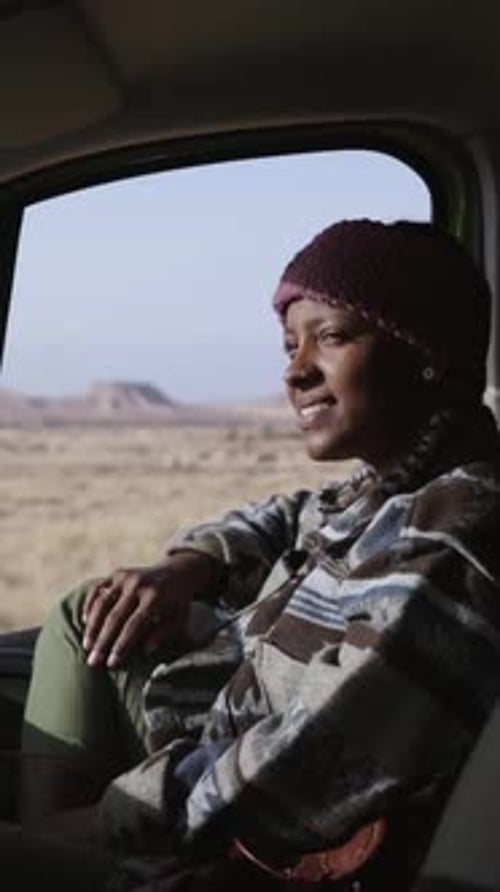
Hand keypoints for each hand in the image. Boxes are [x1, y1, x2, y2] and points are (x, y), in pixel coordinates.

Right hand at [81, 552, 221, 668]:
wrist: (177, 573)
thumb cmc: (177, 604)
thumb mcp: (179, 619)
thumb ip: (164, 634)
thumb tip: (145, 650)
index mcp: (156, 597)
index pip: (134, 625)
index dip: (121, 645)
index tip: (111, 664)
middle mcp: (138, 584)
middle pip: (115, 617)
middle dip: (102, 642)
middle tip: (93, 662)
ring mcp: (125, 576)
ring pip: (101, 603)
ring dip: (92, 627)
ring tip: (86, 646)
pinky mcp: (116, 573)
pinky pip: (96, 589)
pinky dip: (89, 605)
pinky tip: (85, 622)